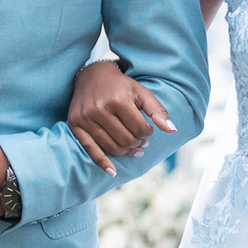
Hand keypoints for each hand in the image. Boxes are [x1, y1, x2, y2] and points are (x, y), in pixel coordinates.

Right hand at [68, 61, 175, 175]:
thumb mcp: (141, 92)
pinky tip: (113, 171)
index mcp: (117, 99)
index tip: (148, 130)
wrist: (91, 75)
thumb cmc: (120, 86)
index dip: (148, 133)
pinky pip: (90, 149)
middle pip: (125, 140)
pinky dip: (102, 162)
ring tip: (133, 148)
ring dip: (125, 152)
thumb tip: (172, 130)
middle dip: (137, 143)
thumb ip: (157, 111)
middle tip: (141, 141)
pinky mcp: (75, 124)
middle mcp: (99, 109)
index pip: (139, 129)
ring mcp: (85, 118)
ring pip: (111, 147)